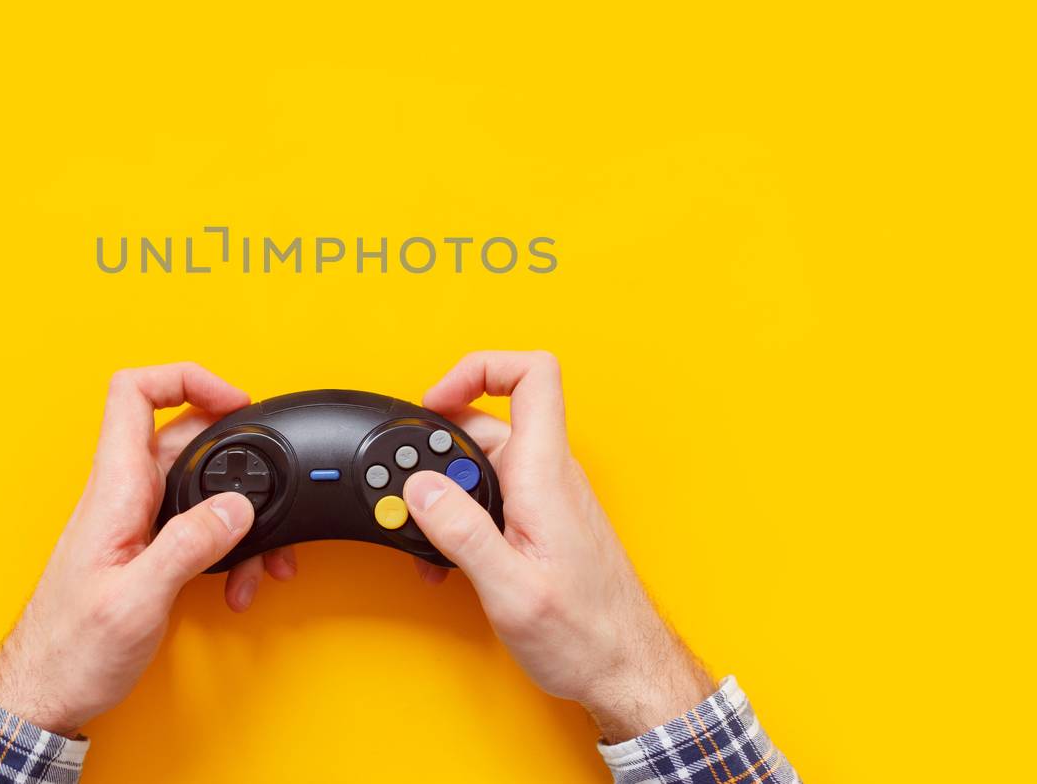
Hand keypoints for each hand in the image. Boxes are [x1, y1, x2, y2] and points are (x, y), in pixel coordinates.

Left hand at [0, 363, 297, 734]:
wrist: (42, 694)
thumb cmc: (70, 652)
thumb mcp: (136, 601)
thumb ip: (187, 546)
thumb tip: (236, 505)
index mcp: (115, 490)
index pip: (135, 393)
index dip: (186, 378)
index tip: (233, 399)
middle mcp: (123, 496)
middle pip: (184, 436)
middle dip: (236, 458)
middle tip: (269, 486)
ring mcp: (133, 521)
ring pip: (197, 485)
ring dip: (237, 515)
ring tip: (259, 557)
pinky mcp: (143, 549)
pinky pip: (194, 524)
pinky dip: (225, 545)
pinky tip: (235, 580)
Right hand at [403, 351, 714, 742]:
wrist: (626, 670)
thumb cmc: (586, 635)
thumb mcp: (510, 589)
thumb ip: (462, 532)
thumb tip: (422, 488)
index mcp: (545, 474)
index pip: (531, 375)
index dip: (480, 368)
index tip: (437, 399)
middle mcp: (549, 475)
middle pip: (487, 421)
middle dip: (439, 449)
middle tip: (410, 490)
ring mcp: (546, 497)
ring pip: (484, 464)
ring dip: (446, 491)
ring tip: (424, 535)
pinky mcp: (541, 521)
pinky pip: (494, 496)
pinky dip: (461, 517)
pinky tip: (448, 558)